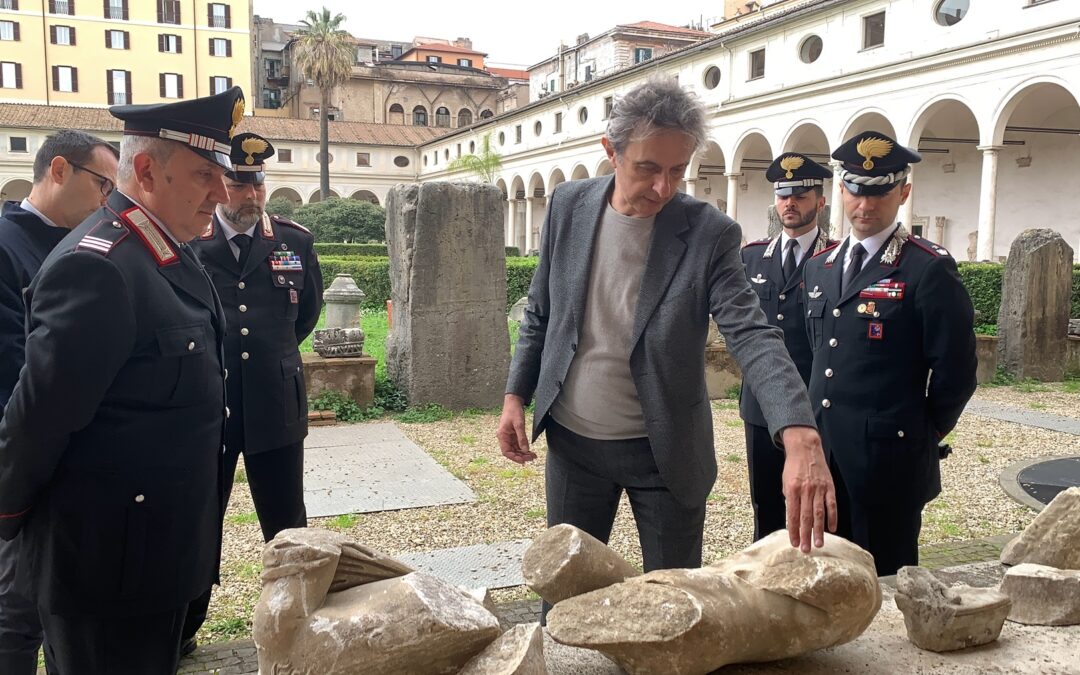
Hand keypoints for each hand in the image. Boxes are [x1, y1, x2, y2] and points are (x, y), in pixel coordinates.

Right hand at [496, 394, 535, 463]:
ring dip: (523, 453)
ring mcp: (509, 437)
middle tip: (532, 458)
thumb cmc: (514, 411)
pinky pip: (518, 445)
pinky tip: (530, 451)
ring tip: (533, 456)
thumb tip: (525, 450)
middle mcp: (504, 438)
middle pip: (511, 452)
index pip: (506, 451)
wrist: (513, 402)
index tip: (523, 461)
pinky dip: (524, 448)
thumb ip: (522, 437)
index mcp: (502, 436)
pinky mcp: (513, 435)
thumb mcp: (519, 424)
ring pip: (515, 449)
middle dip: (521, 456)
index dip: (514, 458)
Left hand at [780, 426, 837, 552]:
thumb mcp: (785, 481)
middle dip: (805, 535)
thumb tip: (793, 516)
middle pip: (806, 517)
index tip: (793, 542)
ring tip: (818, 544)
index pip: (793, 515)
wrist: (806, 448)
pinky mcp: (829, 487)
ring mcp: (819, 489)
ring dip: (819, 530)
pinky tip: (832, 529)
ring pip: (819, 514)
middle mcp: (806, 490)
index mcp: (792, 490)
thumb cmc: (793, 466)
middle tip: (806, 549)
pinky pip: (831, 505)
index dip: (793, 530)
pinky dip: (832, 517)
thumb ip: (789, 499)